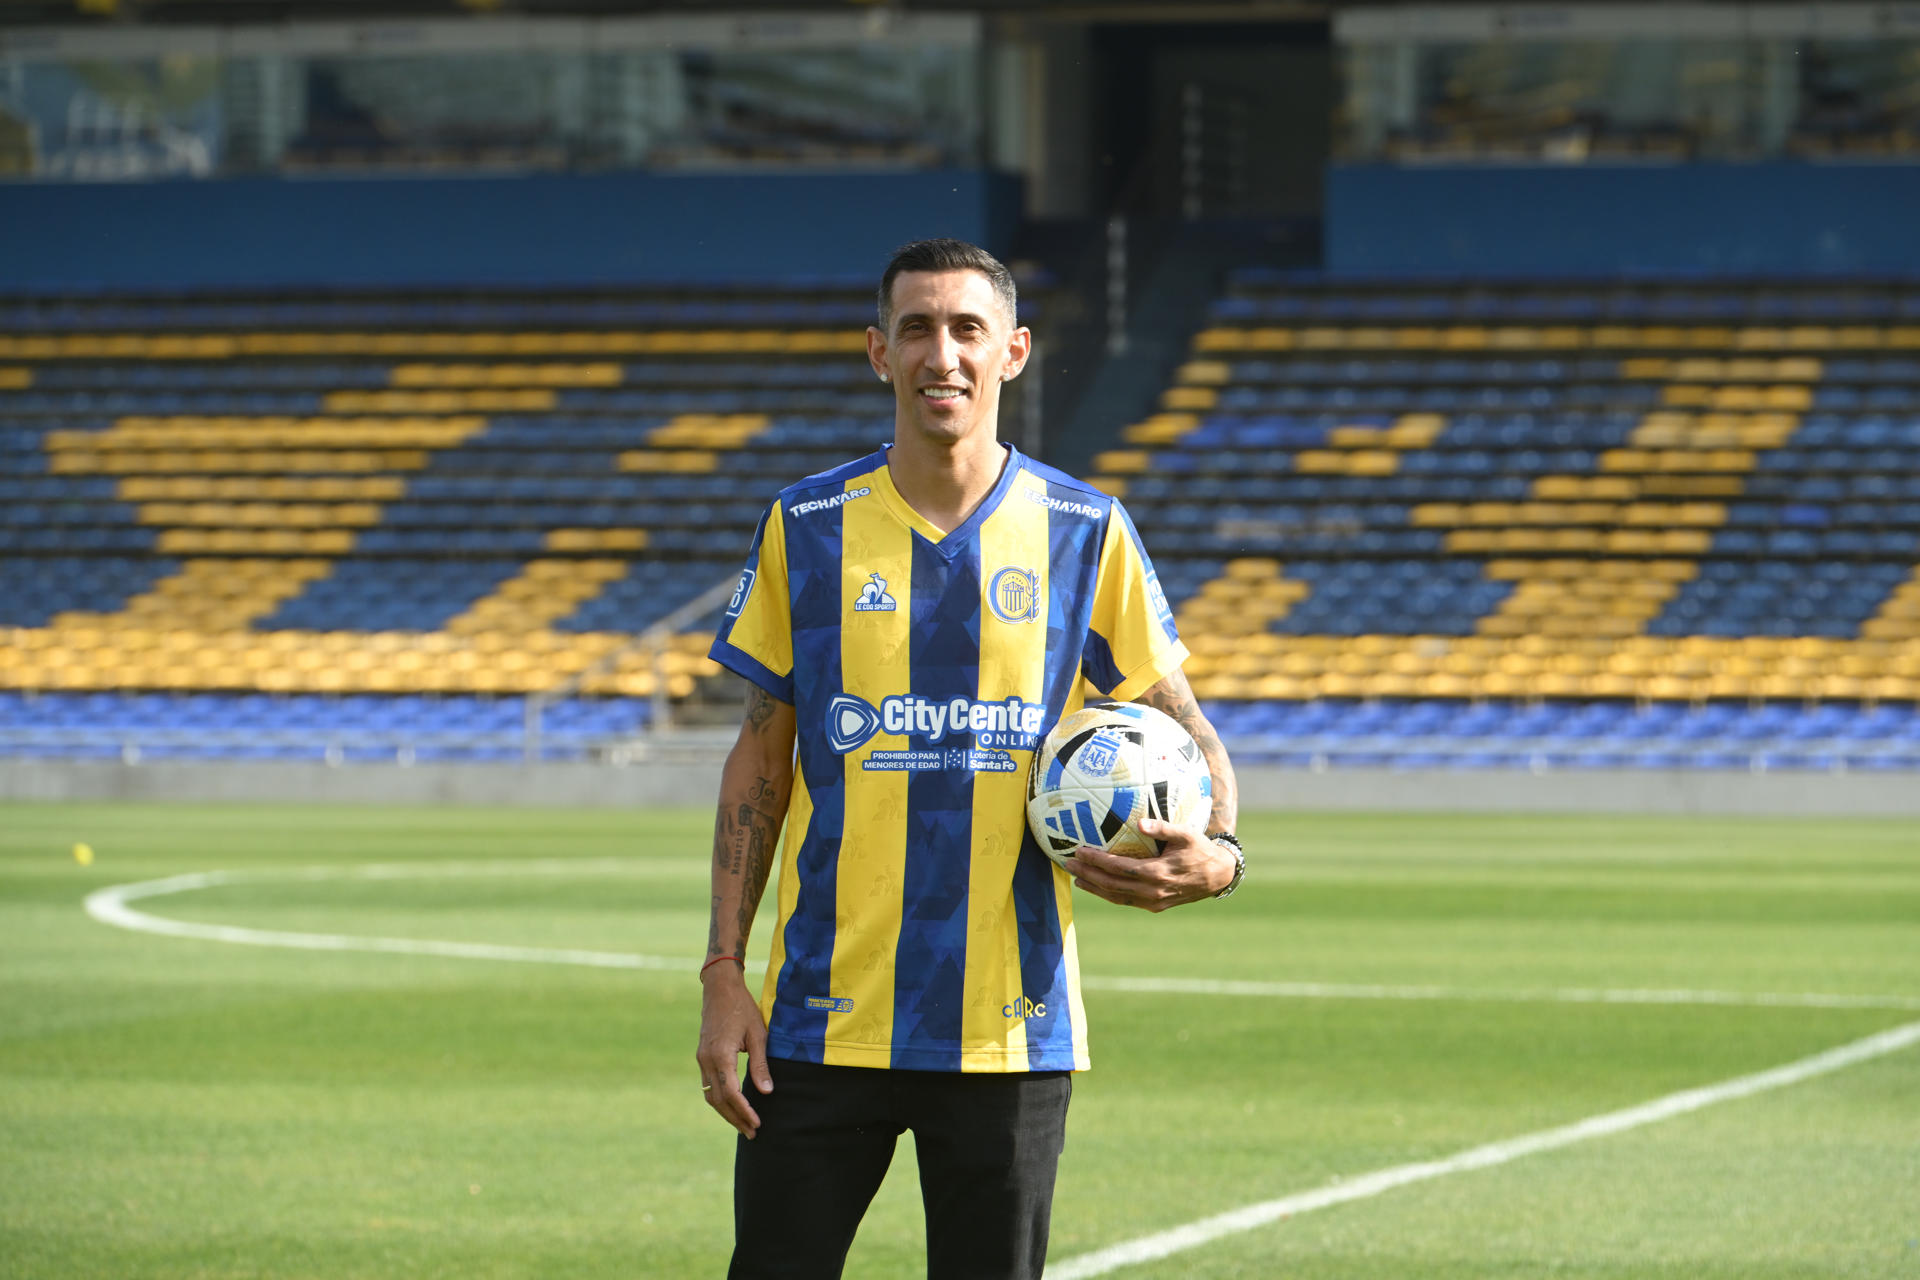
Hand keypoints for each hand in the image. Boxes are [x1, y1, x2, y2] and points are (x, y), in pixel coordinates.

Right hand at [696, 963, 773, 1137]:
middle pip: (718, 1100)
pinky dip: (720, 1100)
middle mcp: (706, 1060)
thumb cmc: (742, 1008)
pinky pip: (708, 1085)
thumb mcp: (758, 1034)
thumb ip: (760, 1064)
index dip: (744, 1111)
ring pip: (710, 1095)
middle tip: (753, 1133)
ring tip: (743, 1126)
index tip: (757, 1124)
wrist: (719, 989)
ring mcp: (701, 1059)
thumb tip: (767, 1091)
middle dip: (735, 1119)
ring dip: (726, 1113)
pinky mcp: (702, 1056)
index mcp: (720, 1055)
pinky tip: (732, 1106)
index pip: (731, 1093)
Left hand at [1060, 817, 1235, 911]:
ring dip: (1095, 888)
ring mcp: (1153, 902)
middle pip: (1112, 885)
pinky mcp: (1155, 907)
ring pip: (1116, 897)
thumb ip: (1163, 828)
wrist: (1218, 876)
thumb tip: (1139, 823)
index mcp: (1157, 873)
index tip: (1080, 850)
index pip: (1119, 868)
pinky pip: (1126, 901)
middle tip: (1069, 863)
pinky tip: (1098, 887)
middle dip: (1088, 874)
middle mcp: (1152, 891)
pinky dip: (1109, 894)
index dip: (1097, 860)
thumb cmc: (1200, 850)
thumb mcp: (1186, 834)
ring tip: (1076, 877)